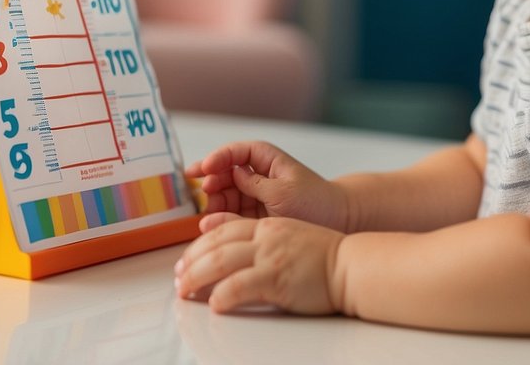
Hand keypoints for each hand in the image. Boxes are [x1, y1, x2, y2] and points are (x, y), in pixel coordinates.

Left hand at [174, 213, 344, 314]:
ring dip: (197, 278)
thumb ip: (259, 237)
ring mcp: (271, 257)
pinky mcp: (277, 279)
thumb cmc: (324, 257)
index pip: (222, 231)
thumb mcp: (288, 235)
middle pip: (215, 245)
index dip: (198, 246)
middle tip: (178, 279)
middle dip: (191, 263)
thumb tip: (228, 243)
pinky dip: (223, 295)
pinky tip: (215, 305)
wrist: (351, 266)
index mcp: (267, 226)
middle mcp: (265, 237)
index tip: (185, 261)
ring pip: (221, 262)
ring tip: (185, 292)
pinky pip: (240, 286)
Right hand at [185, 141, 349, 230]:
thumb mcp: (283, 192)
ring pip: (224, 195)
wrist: (336, 223)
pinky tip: (212, 225)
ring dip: (213, 203)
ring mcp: (253, 195)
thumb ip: (254, 184)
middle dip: (212, 183)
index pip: (236, 152)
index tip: (203, 169)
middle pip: (224, 174)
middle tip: (204, 196)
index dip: (218, 158)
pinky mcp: (252, 215)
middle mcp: (257, 175)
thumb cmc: (316, 201)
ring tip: (208, 215)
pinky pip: (230, 214)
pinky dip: (220, 219)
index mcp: (266, 159)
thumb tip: (229, 175)